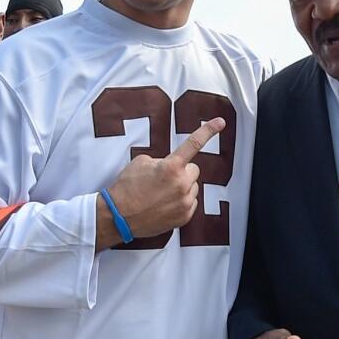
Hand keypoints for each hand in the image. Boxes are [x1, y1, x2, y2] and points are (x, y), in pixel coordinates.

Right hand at [104, 118, 224, 240]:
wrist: (118, 216)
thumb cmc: (126, 189)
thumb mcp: (141, 163)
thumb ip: (161, 160)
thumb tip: (168, 164)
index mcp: (171, 167)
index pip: (194, 144)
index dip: (209, 131)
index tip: (220, 122)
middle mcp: (181, 184)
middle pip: (193, 170)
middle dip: (182, 171)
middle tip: (164, 178)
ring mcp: (184, 202)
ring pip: (192, 187)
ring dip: (181, 187)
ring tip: (161, 193)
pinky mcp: (184, 217)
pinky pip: (190, 202)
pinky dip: (180, 201)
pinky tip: (164, 203)